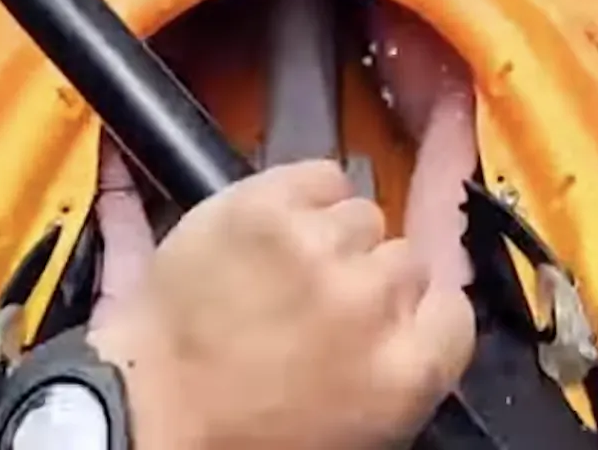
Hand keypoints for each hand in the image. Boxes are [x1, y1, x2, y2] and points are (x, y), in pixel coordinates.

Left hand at [87, 156, 473, 449]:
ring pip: (362, 214)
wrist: (143, 416)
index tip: (391, 315)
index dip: (419, 310)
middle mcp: (373, 303)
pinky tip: (270, 231)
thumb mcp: (353, 430)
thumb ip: (401, 367)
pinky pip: (322, 174)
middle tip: (316, 307)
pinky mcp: (266, 204)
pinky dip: (302, 194)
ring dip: (330, 237)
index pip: (454, 310)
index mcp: (404, 376)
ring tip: (281, 273)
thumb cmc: (239, 437)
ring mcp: (318, 248)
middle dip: (367, 278)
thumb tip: (420, 313)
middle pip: (407, 259)